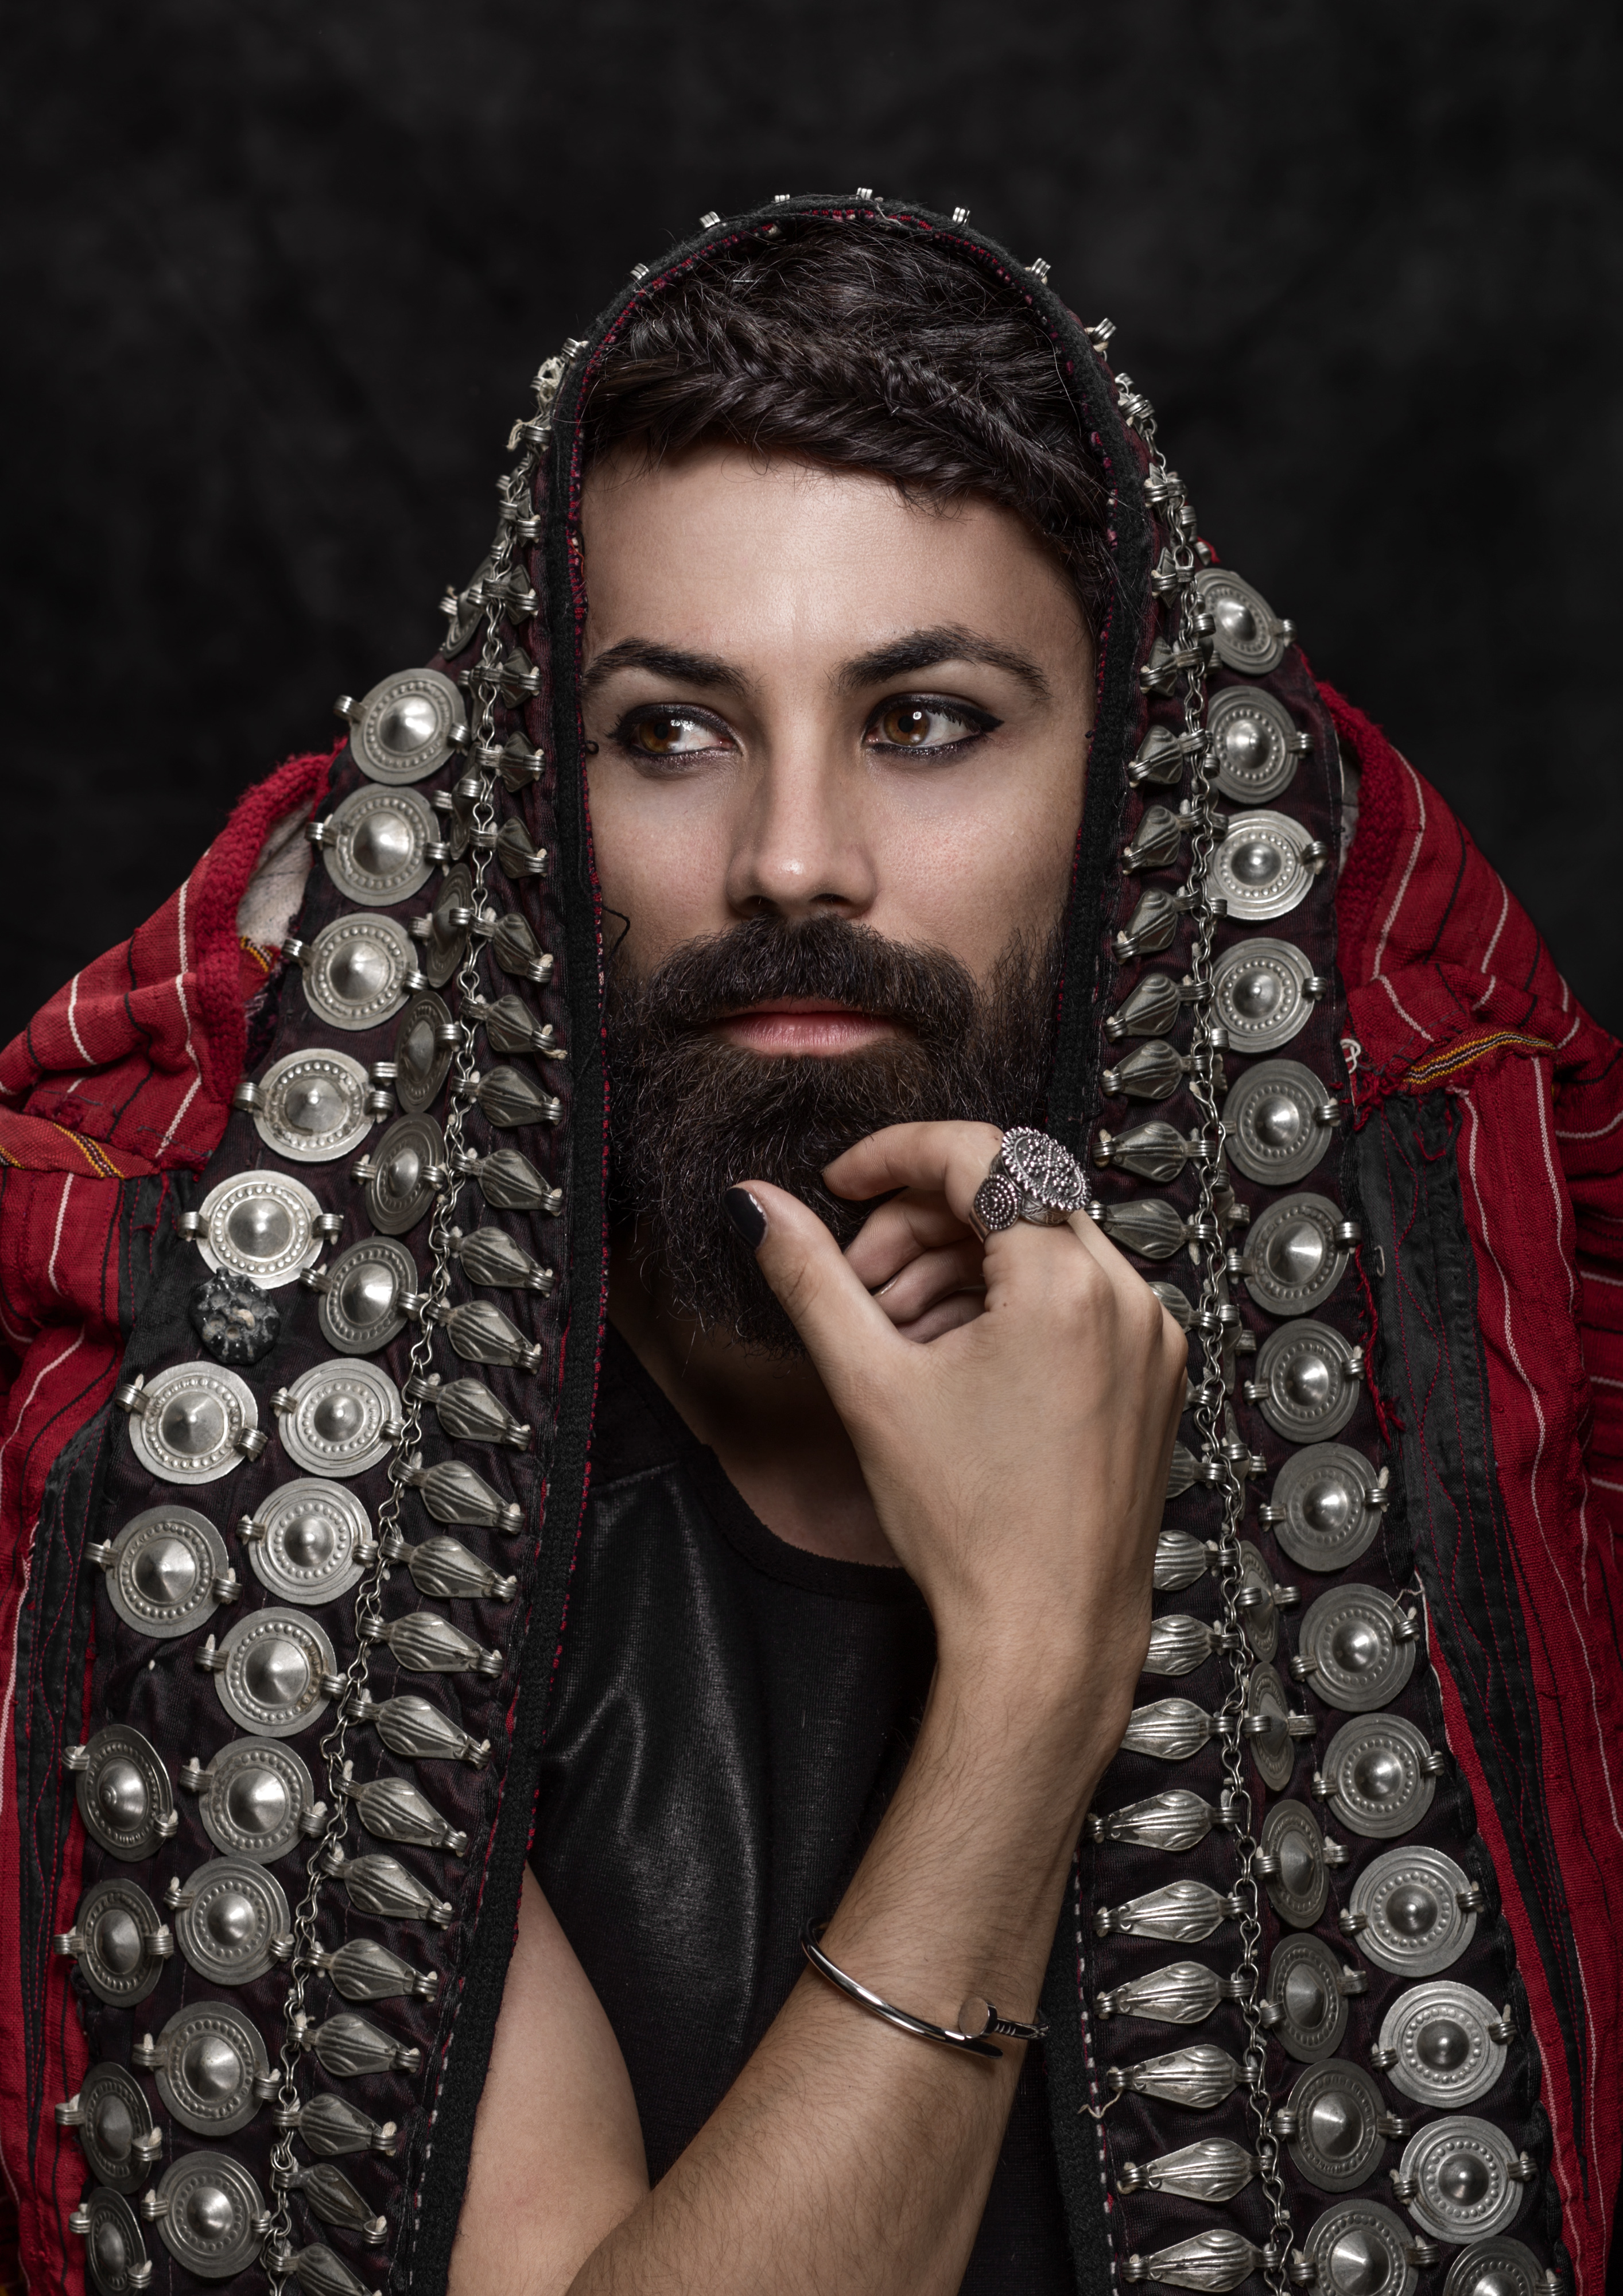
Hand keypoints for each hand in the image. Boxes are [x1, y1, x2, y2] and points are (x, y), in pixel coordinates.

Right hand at [730, 1122, 1186, 1741]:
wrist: (1044, 1636)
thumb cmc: (972, 1529)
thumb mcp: (870, 1383)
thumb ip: (809, 1276)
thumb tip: (757, 1205)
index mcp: (1068, 1283)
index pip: (978, 1155)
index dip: (893, 1156)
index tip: (841, 1185)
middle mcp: (1129, 1297)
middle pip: (1010, 1199)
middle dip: (918, 1227)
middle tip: (857, 1282)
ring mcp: (1150, 1339)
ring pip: (1040, 1250)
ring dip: (956, 1269)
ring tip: (894, 1334)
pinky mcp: (1152, 1377)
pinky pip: (1075, 1302)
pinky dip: (1006, 1308)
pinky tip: (948, 1361)